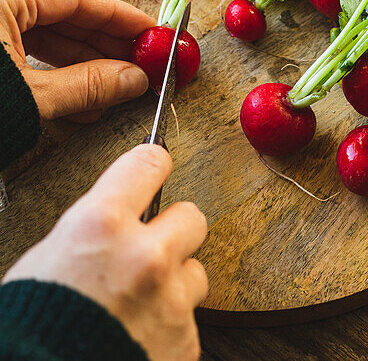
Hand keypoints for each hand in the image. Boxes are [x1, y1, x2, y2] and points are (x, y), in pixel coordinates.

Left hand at [0, 0, 153, 119]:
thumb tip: (133, 79)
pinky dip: (56, 76)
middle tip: (139, 63)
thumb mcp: (30, 96)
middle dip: (104, 46)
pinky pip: (28, 54)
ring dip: (84, 66)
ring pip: (49, 38)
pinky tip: (82, 101)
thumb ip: (84, 85)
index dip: (119, 16)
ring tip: (115, 88)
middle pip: (64, 17)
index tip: (149, 31)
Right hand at [3, 144, 207, 360]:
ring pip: (195, 273)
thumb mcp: (49, 258)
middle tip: (153, 246)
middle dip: (173, 230)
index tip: (157, 165)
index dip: (153, 163)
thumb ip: (94, 230)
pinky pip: (188, 321)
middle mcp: (143, 256)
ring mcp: (169, 300)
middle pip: (192, 217)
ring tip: (143, 302)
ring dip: (174, 285)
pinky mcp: (184, 340)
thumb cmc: (35, 325)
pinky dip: (169, 328)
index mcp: (101, 225)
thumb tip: (116, 218)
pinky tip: (141, 335)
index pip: (148, 164)